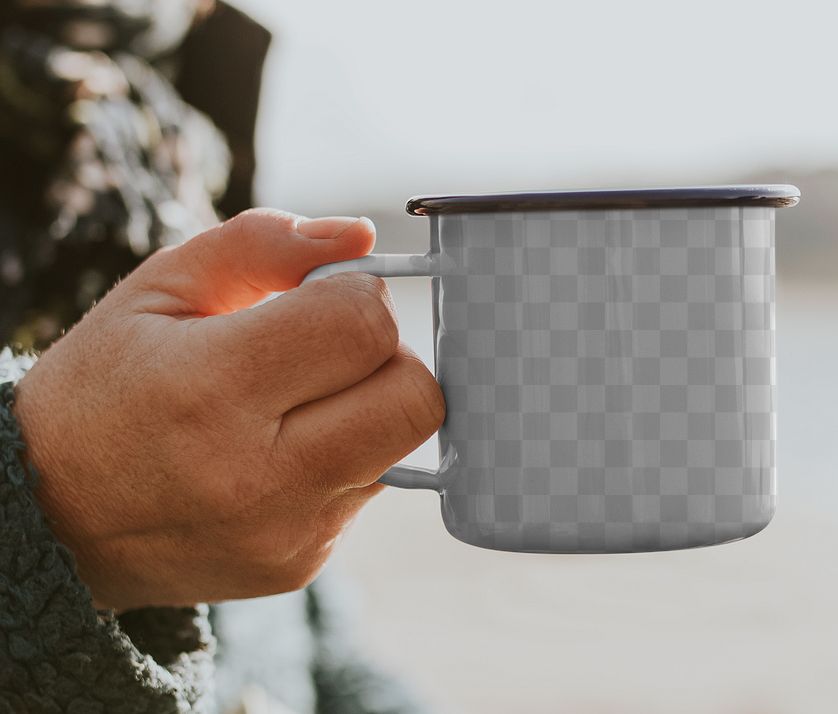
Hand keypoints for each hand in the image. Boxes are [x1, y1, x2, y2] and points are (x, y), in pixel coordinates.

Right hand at [13, 209, 443, 610]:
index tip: (319, 297)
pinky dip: (347, 456)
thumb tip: (362, 235)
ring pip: (406, 443)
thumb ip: (264, 245)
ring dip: (373, 405)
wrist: (53, 519)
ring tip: (299, 402)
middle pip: (415, 395)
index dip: (357, 295)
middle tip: (329, 349)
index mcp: (212, 388)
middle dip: (387, 354)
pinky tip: (284, 452)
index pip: (364, 326)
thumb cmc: (110, 386)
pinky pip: (370, 487)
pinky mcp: (300, 564)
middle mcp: (258, 474)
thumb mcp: (161, 289)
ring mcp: (286, 531)